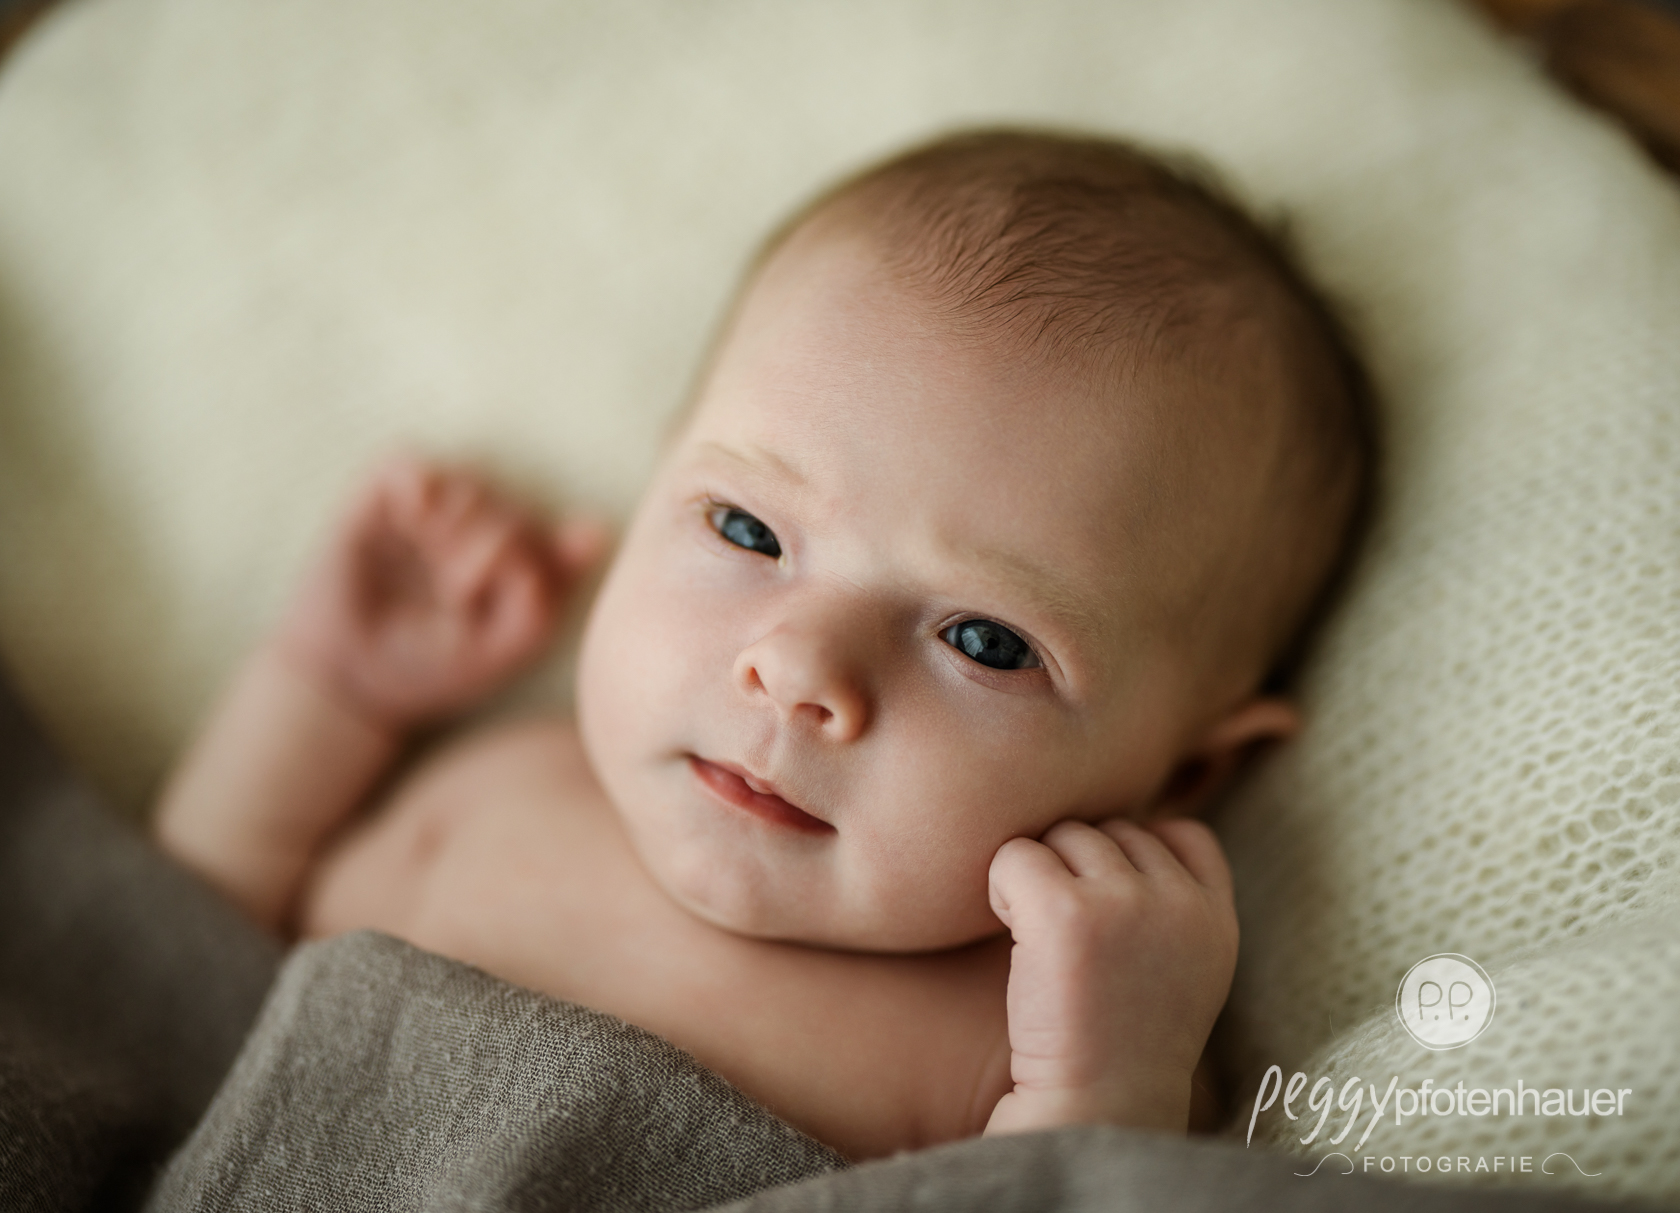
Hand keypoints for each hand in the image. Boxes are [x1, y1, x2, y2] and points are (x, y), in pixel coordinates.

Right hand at [276, 456, 606, 730]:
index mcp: (523, 564)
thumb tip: (594, 530)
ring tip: (437, 558)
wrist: (351, 681)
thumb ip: (550, 597)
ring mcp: (431, 513)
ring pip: (470, 478)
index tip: (522, 589)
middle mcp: (481, 531)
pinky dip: (419, 480)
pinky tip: (416, 513)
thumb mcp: (504, 648)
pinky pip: (406, 461)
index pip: (561, 533)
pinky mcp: (380, 501)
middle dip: (496, 542)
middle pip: (515, 506)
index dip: (551, 552)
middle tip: (457, 590)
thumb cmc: (435, 668)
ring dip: (462, 514)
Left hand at [984, 816, 1238, 1135]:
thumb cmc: (1119, 1046)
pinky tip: (1010, 933)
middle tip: (1064, 936)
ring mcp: (1124, 902)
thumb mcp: (1184, 971)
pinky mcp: (1063, 911)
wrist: (1090, 1110)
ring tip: (1039, 940)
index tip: (1107, 905)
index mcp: (1216, 919)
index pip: (1185, 834)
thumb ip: (1173, 906)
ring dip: (1038, 876)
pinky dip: (1000, 887)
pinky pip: (1014, 855)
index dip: (1137, 854)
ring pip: (1061, 836)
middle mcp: (1178, 902)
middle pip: (1110, 830)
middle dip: (1078, 869)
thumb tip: (1131, 829)